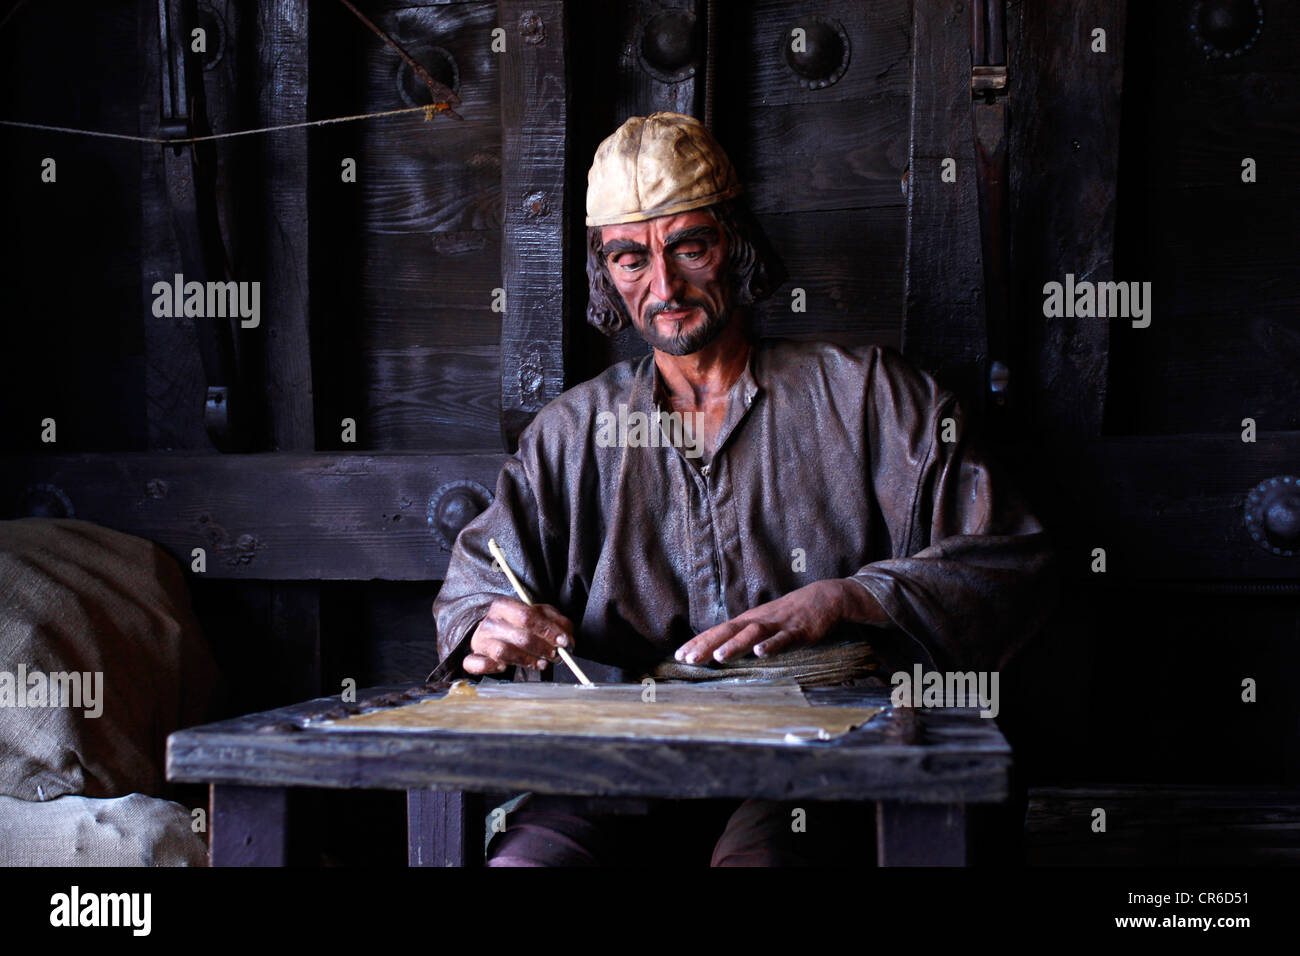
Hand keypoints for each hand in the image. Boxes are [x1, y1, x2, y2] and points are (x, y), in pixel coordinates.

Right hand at [463, 596, 575, 675]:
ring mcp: (480, 640)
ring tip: (541, 664)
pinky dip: (492, 668)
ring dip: (527, 661)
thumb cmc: (520, 623)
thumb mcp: (540, 614)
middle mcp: (489, 622)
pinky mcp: (473, 657)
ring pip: (503, 653)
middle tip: (555, 655)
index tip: (564, 641)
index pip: (527, 617)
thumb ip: (556, 622)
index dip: (548, 630)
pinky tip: (505, 668)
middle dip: (543, 648)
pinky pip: (477, 665)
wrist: (493, 631)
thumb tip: (568, 639)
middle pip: (519, 637)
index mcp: (503, 605)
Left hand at [673, 579, 884, 664]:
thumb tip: (717, 651)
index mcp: (747, 621)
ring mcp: (777, 625)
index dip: (698, 643)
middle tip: (688, 659)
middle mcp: (758, 621)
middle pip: (728, 632)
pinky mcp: (798, 630)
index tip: (679, 656)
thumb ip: (742, 637)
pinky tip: (761, 654)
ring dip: (736, 645)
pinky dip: (772, 646)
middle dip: (707, 645)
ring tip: (719, 657)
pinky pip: (784, 639)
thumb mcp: (761, 624)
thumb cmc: (787, 615)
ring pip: (753, 634)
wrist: (823, 598)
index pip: (717, 632)